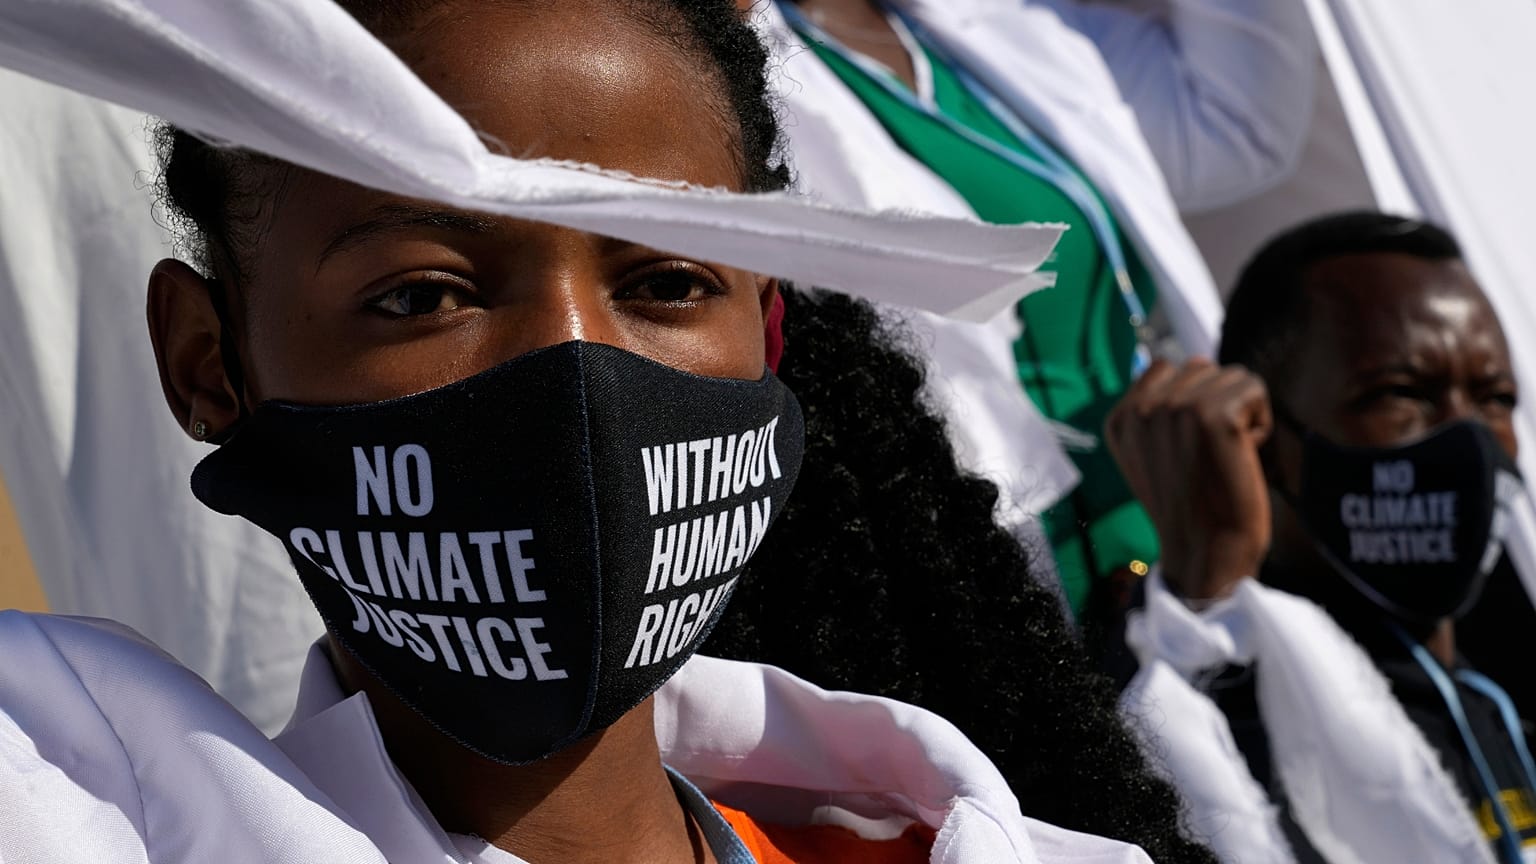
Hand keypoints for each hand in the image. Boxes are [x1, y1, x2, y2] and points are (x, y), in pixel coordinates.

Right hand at [1105, 359, 1273, 599]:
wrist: (1205, 550)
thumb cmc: (1191, 506)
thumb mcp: (1153, 455)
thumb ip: (1158, 412)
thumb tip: (1197, 364)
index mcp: (1121, 417)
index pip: (1167, 368)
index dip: (1193, 403)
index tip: (1189, 449)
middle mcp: (1142, 407)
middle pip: (1202, 368)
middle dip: (1217, 404)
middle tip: (1210, 455)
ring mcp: (1175, 407)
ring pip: (1231, 376)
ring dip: (1240, 413)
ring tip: (1225, 455)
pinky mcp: (1213, 414)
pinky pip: (1254, 390)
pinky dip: (1260, 424)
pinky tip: (1242, 456)